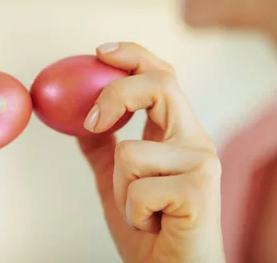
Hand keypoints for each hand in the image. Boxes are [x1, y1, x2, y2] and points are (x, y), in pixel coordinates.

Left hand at [79, 42, 223, 262]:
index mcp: (176, 132)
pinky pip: (138, 189)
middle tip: (91, 122)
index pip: (161, 76)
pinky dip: (132, 211)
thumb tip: (75, 117)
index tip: (99, 51)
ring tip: (140, 210)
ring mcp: (201, 164)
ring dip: (119, 188)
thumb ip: (102, 146)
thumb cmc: (150, 226)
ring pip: (131, 151)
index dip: (133, 55)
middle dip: (116, 94)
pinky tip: (152, 224)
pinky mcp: (199, 192)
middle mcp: (195, 140)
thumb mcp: (117, 179)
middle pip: (160, 85)